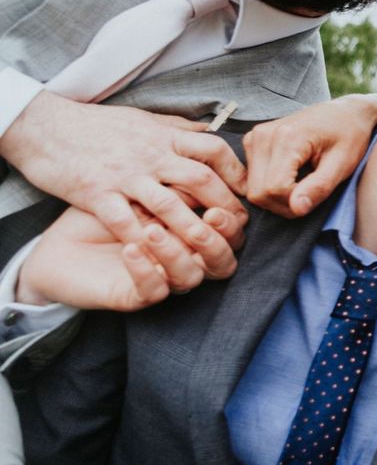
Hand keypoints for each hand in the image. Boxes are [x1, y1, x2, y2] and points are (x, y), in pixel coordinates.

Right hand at [0, 91, 248, 245]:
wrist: (43, 127)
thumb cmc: (96, 125)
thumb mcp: (143, 118)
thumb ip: (177, 128)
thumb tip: (210, 130)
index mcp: (163, 136)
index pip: (213, 150)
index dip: (235, 171)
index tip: (245, 191)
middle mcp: (149, 155)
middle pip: (201, 180)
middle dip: (224, 205)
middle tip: (237, 227)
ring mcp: (124, 175)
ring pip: (170, 205)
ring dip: (193, 229)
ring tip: (208, 246)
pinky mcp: (97, 193)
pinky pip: (126, 222)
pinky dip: (145, 240)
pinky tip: (160, 256)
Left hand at [15, 205, 238, 310]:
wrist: (57, 247)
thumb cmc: (104, 214)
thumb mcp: (142, 191)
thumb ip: (176, 185)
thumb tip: (207, 168)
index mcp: (191, 236)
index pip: (230, 235)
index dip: (232, 222)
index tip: (218, 202)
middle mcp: (183, 261)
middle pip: (223, 262)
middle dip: (217, 241)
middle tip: (206, 219)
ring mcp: (161, 280)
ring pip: (190, 278)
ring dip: (176, 253)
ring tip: (152, 230)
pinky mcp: (133, 296)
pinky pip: (153, 291)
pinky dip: (146, 270)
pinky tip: (130, 249)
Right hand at [243, 94, 376, 216]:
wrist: (345, 113)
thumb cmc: (349, 137)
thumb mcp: (343, 164)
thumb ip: (319, 187)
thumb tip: (296, 209)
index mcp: (287, 138)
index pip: (274, 189)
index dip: (294, 204)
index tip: (315, 196)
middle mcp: (264, 135)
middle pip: (258, 193)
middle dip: (284, 204)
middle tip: (310, 195)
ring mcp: (255, 137)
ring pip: (252, 189)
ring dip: (277, 197)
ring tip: (303, 185)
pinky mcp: (252, 142)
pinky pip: (251, 179)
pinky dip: (269, 187)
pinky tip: (290, 179)